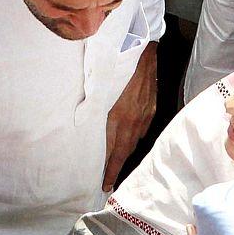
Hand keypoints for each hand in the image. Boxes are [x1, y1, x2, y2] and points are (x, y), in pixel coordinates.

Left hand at [103, 41, 156, 191]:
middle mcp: (133, 120)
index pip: (113, 151)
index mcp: (119, 117)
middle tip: (108, 183)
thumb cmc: (116, 66)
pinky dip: (133, 140)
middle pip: (124, 151)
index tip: (104, 185)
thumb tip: (82, 127)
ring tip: (116, 167)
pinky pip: (141, 131)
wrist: (141, 49)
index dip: (109, 169)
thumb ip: (93, 110)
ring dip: (124, 155)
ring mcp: (145, 115)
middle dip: (116, 168)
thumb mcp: (101, 89)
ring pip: (133, 142)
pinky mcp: (151, 109)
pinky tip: (128, 142)